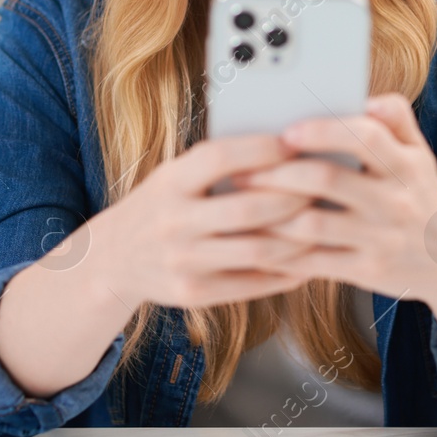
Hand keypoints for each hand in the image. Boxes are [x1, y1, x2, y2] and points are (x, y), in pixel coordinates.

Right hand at [88, 133, 315, 310]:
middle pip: (249, 209)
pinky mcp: (193, 293)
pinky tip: (307, 261)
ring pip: (258, 251)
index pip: (219, 158)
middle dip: (294, 197)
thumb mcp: (173, 175)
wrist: (114, 258)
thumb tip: (283, 146)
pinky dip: (286, 273)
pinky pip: (252, 284)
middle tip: (322, 187)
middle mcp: (173, 222)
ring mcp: (182, 261)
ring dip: (299, 238)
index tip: (294, 143)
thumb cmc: (160, 205)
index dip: (261, 150)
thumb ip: (216, 164)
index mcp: (169, 182)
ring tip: (322, 224)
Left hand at [228, 92, 436, 303]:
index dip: (323, 131)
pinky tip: (259, 241)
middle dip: (278, 173)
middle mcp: (396, 200)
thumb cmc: (422, 197)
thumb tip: (366, 96)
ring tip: (242, 204)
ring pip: (314, 224)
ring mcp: (381, 238)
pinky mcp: (367, 271)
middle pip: (328, 180)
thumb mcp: (421, 154)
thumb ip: (396, 118)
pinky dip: (283, 252)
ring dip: (271, 214)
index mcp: (407, 164)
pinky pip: (316, 261)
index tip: (287, 131)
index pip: (366, 137)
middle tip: (242, 171)